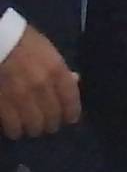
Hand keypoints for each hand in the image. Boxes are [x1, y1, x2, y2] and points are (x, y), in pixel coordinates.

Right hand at [0, 25, 80, 139]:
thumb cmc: (20, 41)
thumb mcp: (46, 49)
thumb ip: (59, 68)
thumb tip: (74, 80)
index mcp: (56, 70)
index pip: (70, 99)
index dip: (71, 113)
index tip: (70, 119)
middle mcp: (41, 86)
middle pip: (53, 116)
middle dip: (52, 123)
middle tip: (48, 125)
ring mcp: (20, 96)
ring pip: (34, 125)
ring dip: (34, 129)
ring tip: (31, 128)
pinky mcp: (2, 104)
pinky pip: (12, 125)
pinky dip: (15, 130)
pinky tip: (15, 129)